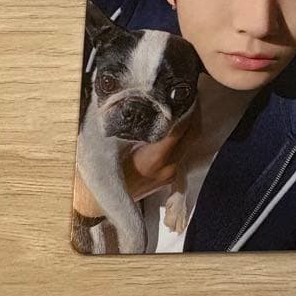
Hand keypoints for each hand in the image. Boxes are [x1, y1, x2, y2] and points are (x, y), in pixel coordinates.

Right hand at [73, 101, 199, 217]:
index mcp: (157, 157)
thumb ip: (135, 127)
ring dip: (188, 128)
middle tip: (189, 96)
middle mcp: (169, 166)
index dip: (187, 109)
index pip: (181, 128)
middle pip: (191, 136)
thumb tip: (146, 103)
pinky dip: (181, 141)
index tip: (187, 94)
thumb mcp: (117, 144)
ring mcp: (171, 174)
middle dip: (193, 115)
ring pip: (187, 145)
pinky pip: (180, 155)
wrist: (102, 202)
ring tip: (182, 108)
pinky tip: (172, 129)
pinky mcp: (169, 179)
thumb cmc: (106, 169)